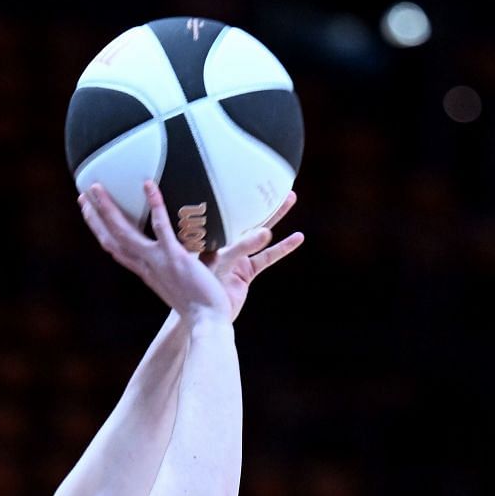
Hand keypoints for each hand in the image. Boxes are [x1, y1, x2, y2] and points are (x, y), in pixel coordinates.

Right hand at [79, 180, 231, 320]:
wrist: (208, 323)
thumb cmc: (201, 308)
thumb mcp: (186, 283)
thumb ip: (190, 264)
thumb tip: (205, 248)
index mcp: (146, 272)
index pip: (116, 249)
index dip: (101, 231)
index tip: (91, 214)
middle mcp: (146, 266)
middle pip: (112, 238)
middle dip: (95, 216)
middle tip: (83, 194)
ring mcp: (158, 261)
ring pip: (124, 232)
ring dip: (108, 208)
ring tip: (97, 187)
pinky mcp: (175, 257)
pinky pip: (161, 227)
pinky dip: (154, 204)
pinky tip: (148, 184)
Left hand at [208, 191, 304, 321]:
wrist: (204, 319)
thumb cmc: (196, 291)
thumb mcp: (216, 263)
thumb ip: (240, 248)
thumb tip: (265, 232)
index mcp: (207, 238)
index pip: (217, 211)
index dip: (225, 194)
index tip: (238, 176)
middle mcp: (222, 244)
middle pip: (241, 216)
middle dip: (255, 199)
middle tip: (270, 179)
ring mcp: (237, 257)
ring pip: (259, 231)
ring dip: (275, 215)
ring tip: (290, 197)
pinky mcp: (248, 271)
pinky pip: (268, 256)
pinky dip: (283, 248)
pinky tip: (298, 237)